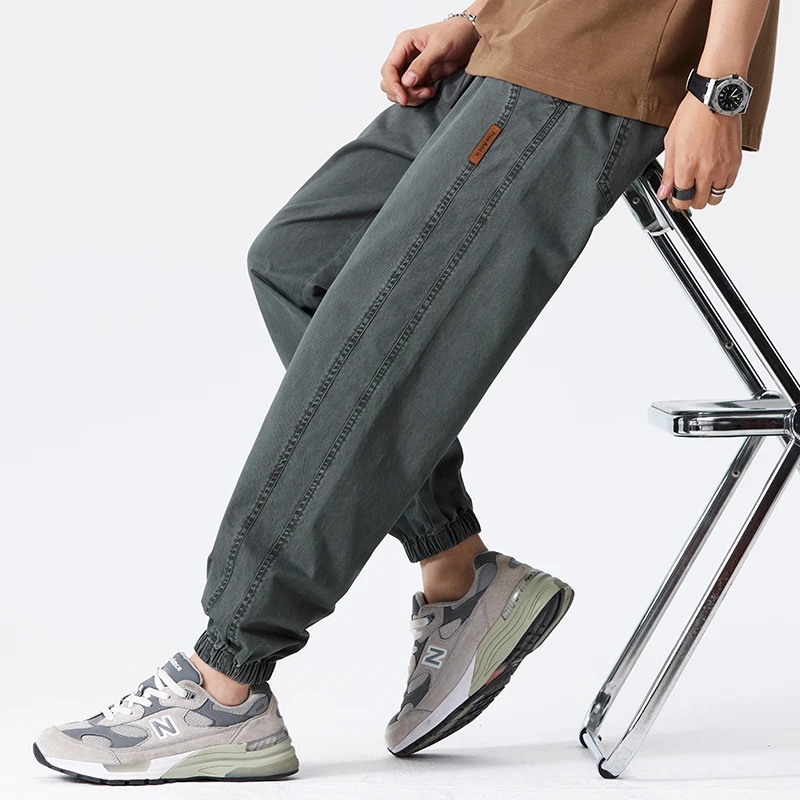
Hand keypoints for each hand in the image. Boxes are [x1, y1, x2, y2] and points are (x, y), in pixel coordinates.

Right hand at [380, 18, 479, 106]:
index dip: (393, 85)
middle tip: (422, 93)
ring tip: (429, 91)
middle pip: (390, 83)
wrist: (471, 37)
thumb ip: (422, 64)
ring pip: (400, 90)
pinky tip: (432, 91)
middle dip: (404, 93)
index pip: (388, 69)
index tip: (403, 98)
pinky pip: (412, 93)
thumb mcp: (438, 46)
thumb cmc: (455, 33)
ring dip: (412, 96)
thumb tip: (407, 81)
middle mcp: (404, 56)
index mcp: (404, 44)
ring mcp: (412, 68)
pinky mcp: (421, 77)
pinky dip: (419, 97)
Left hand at [656, 93, 742, 211]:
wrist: (715, 98)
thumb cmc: (692, 115)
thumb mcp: (671, 144)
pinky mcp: (736, 161)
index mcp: (687, 166)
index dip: (677, 201)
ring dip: (707, 193)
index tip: (676, 197)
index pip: (682, 201)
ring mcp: (723, 166)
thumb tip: (664, 193)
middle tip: (688, 189)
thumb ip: (668, 173)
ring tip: (701, 181)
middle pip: (699, 203)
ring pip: (716, 197)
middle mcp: (707, 170)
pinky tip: (714, 173)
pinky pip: (729, 184)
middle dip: (691, 199)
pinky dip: (721, 183)